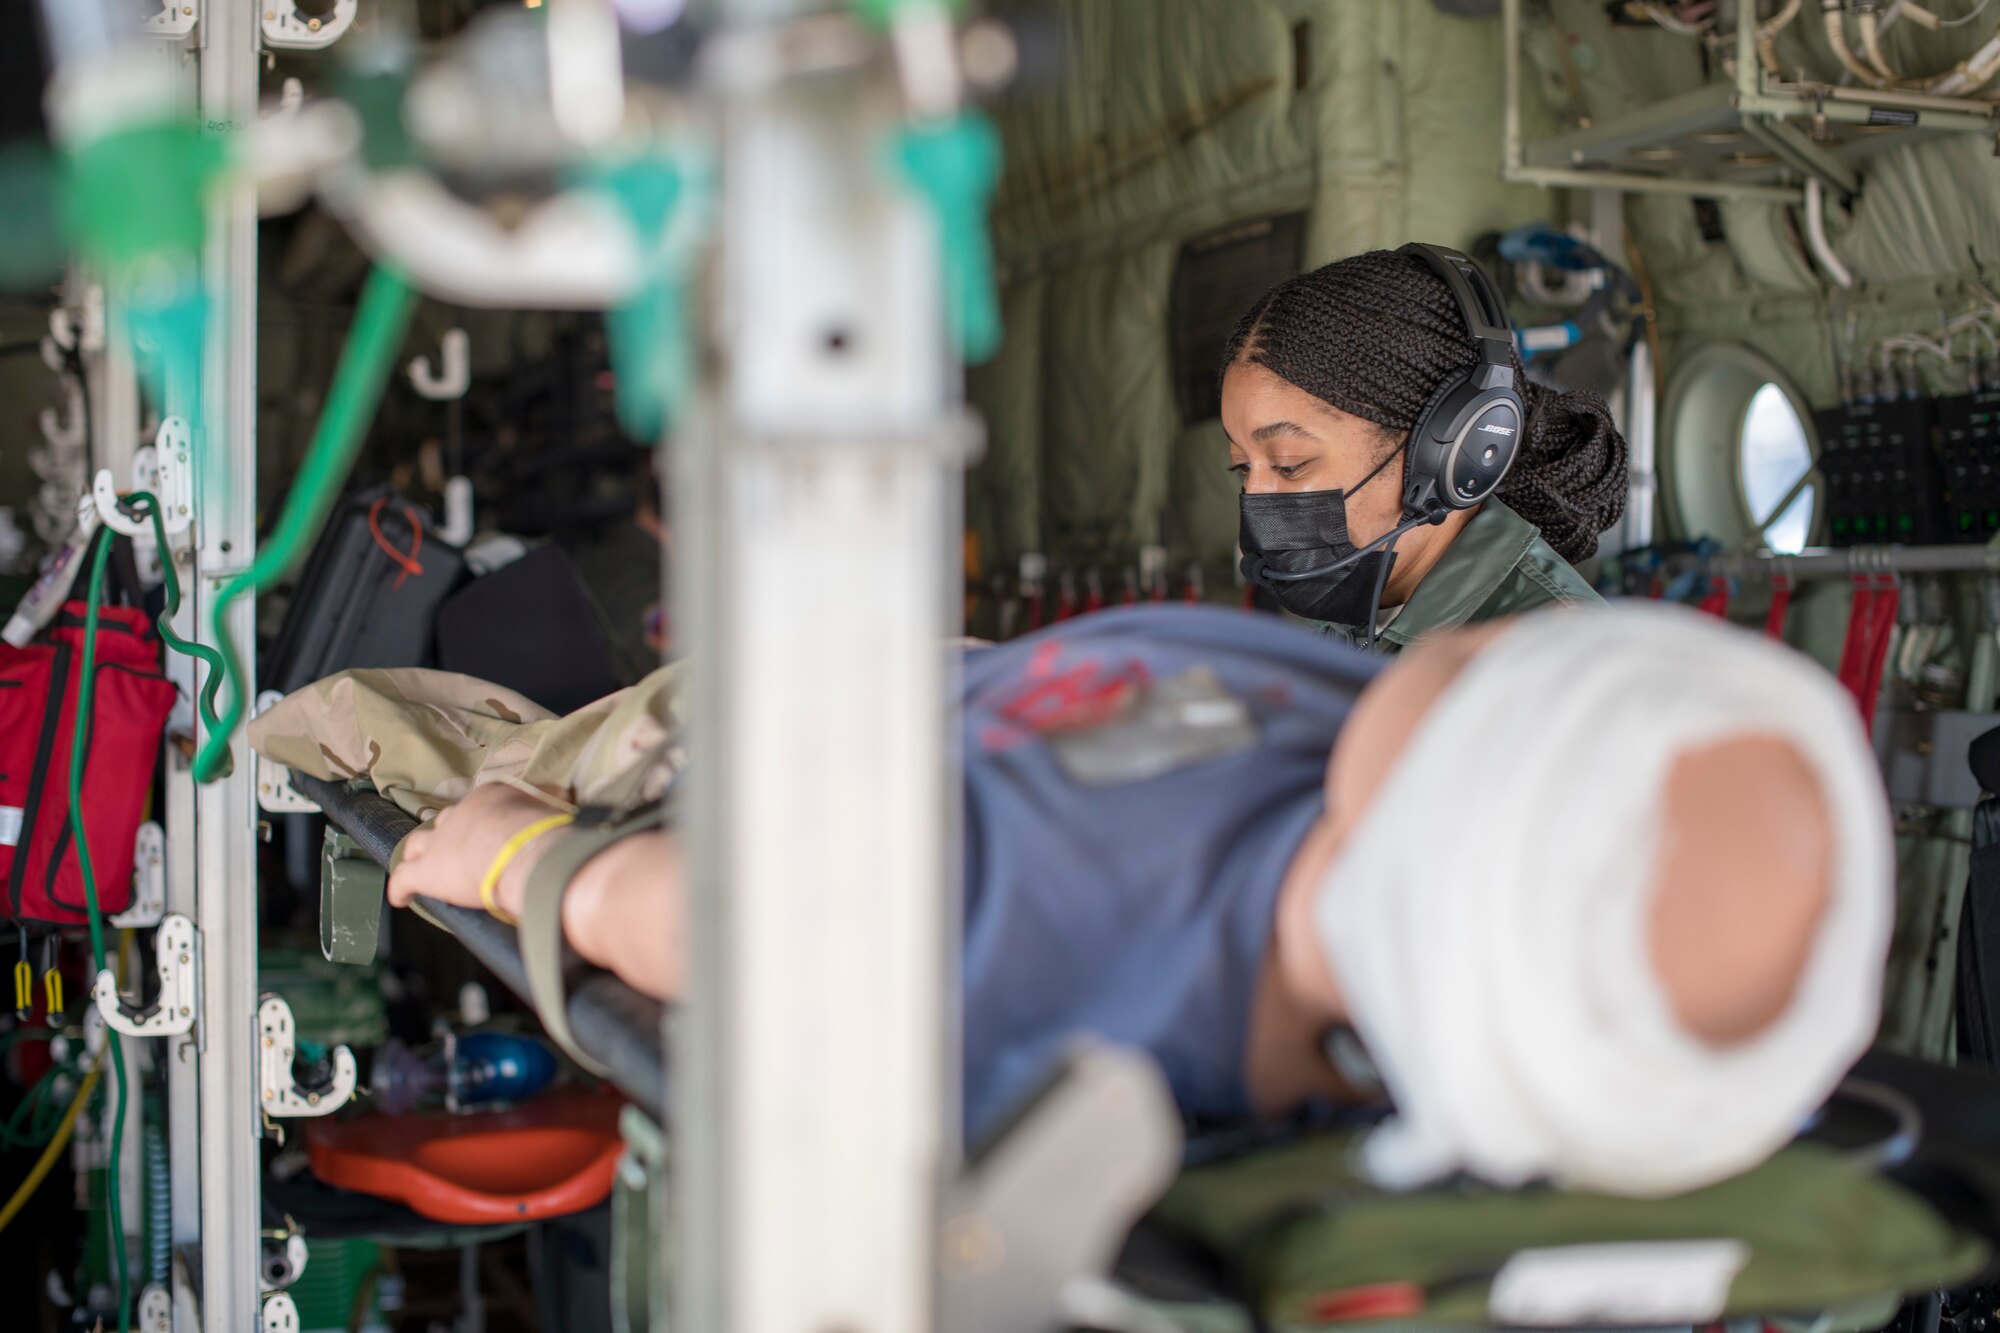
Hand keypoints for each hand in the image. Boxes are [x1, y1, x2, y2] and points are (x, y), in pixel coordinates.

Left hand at [388, 783, 570, 915]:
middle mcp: (459, 813)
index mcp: (489, 797)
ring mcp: (439, 842)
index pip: (479, 805)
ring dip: (420, 855)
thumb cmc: (545, 830)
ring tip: (425, 865)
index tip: (490, 830)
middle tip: (459, 848)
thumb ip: (551, 802)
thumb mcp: (552, 806)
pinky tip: (401, 898)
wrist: (527, 853)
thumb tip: (563, 797)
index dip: (482, 820)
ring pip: (417, 844)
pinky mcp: (427, 871)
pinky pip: (403, 878)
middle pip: (444, 820)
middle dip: (449, 833)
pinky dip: (401, 888)